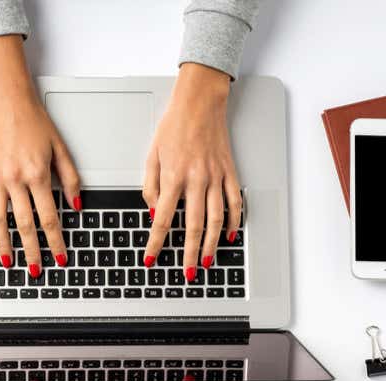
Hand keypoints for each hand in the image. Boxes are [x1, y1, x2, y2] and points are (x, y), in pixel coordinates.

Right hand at [0, 36, 80, 277]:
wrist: (6, 98)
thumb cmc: (33, 119)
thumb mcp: (60, 147)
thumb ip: (69, 178)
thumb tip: (76, 204)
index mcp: (37, 175)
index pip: (50, 218)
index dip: (56, 242)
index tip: (60, 257)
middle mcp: (15, 180)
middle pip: (24, 225)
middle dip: (32, 251)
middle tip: (36, 270)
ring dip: (4, 244)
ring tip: (8, 261)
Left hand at [142, 63, 241, 280]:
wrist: (200, 103)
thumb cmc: (173, 126)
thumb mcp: (151, 155)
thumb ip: (151, 187)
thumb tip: (155, 213)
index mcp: (174, 176)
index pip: (163, 219)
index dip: (156, 242)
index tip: (151, 258)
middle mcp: (197, 179)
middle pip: (193, 226)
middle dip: (189, 253)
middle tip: (188, 273)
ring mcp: (216, 177)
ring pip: (216, 219)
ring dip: (212, 244)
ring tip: (208, 262)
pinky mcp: (229, 172)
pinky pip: (234, 202)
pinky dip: (234, 222)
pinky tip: (229, 236)